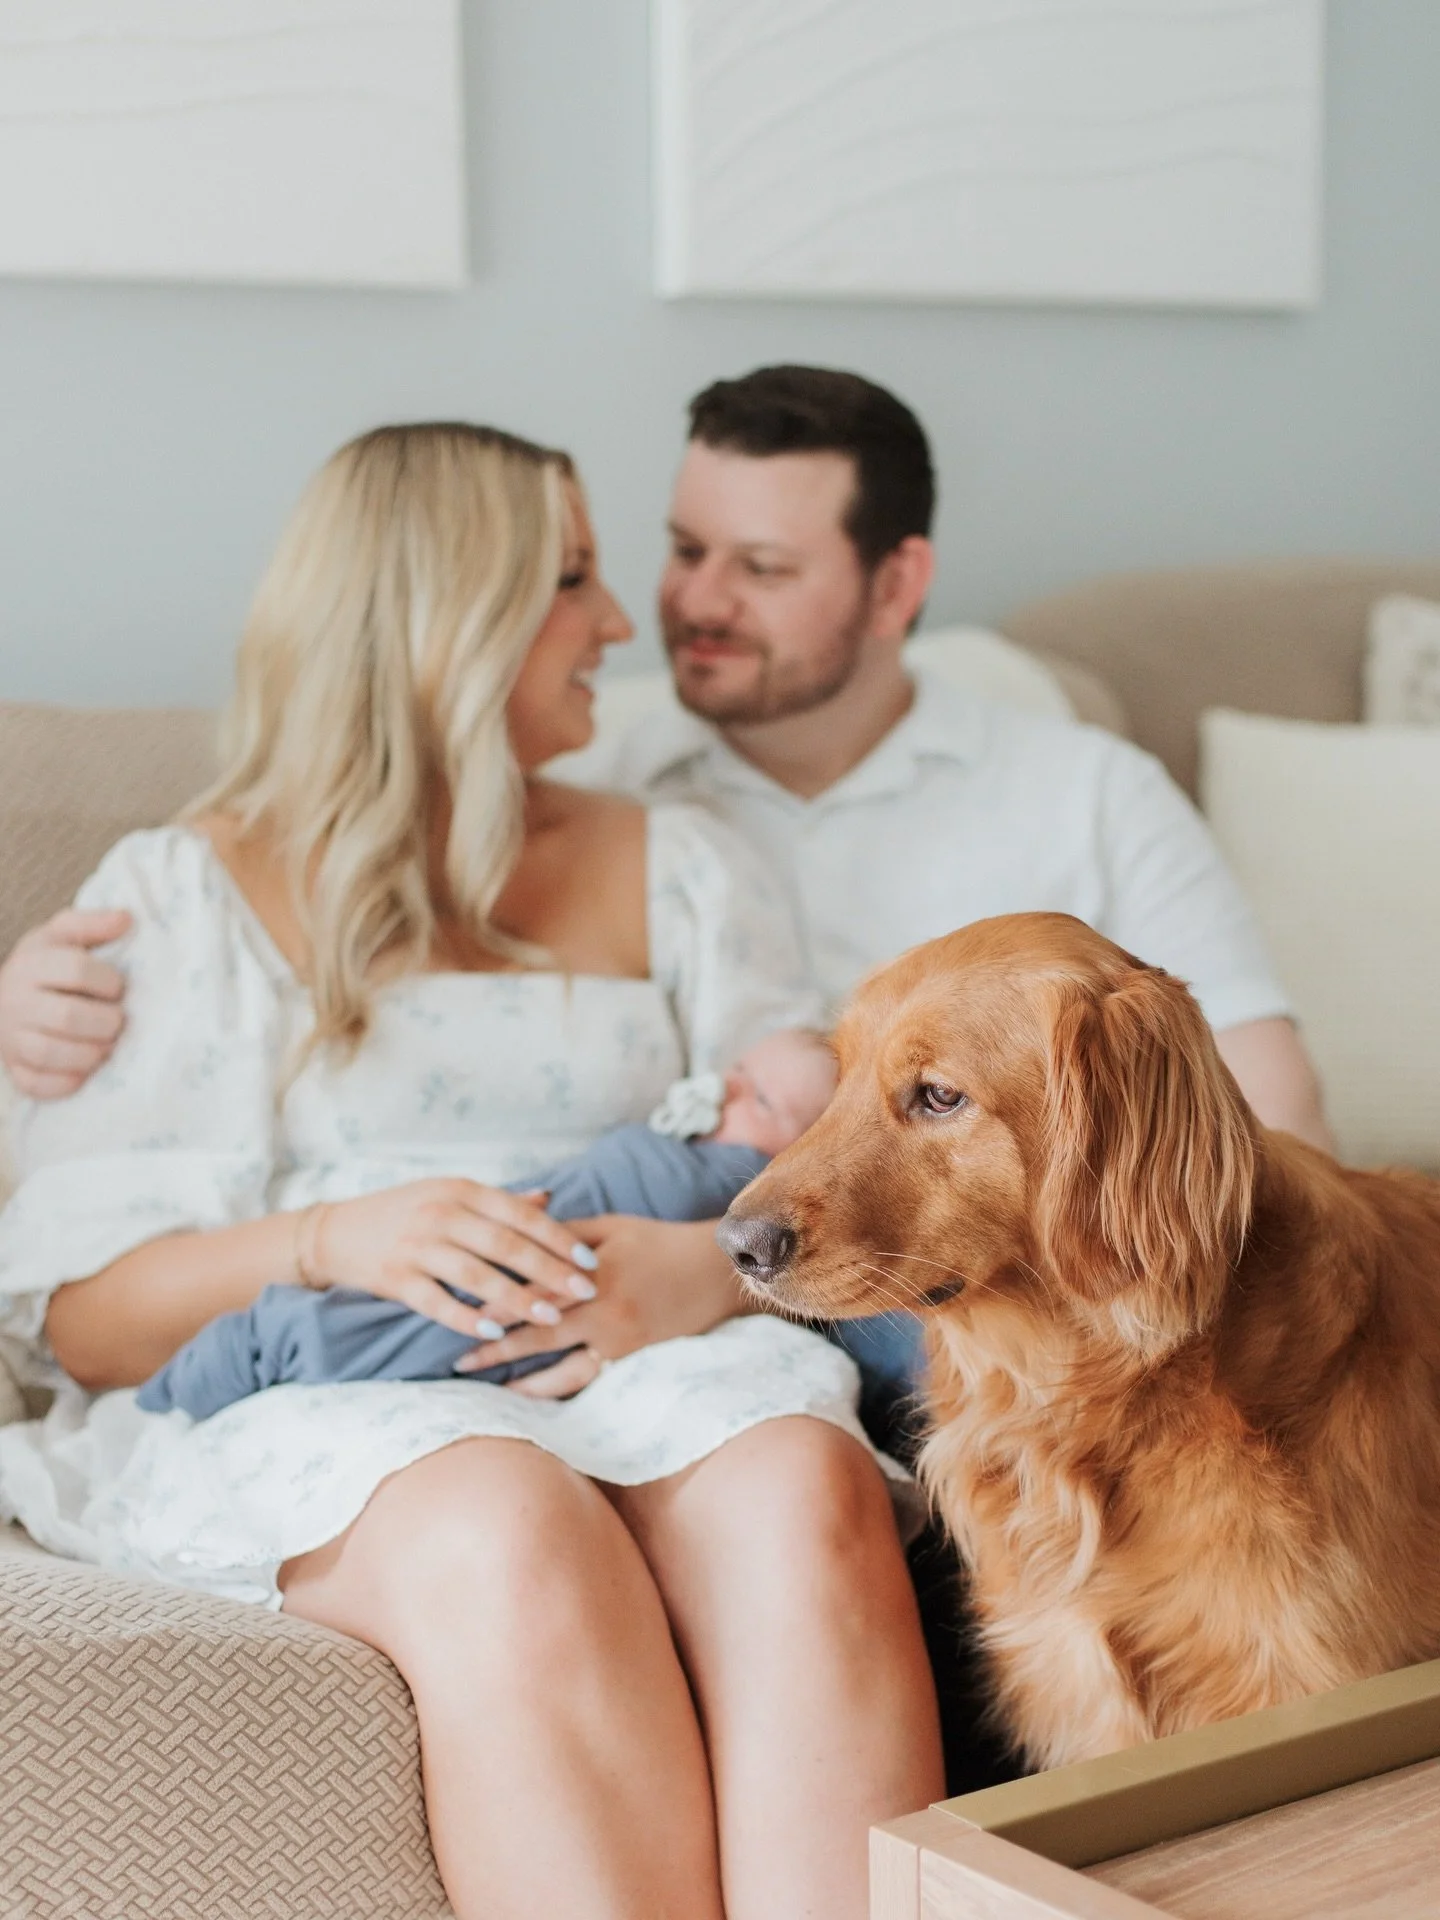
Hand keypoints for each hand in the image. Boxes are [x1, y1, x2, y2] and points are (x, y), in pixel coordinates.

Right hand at [0, 909, 131, 1097]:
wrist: (2, 997)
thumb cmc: (44, 965)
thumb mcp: (61, 935)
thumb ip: (91, 924)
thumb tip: (127, 919)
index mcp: (30, 964)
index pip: (76, 970)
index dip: (108, 981)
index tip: (118, 988)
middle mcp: (14, 1001)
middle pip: (67, 1017)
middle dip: (105, 1022)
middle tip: (118, 1021)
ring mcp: (10, 1038)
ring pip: (50, 1053)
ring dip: (90, 1053)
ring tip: (107, 1045)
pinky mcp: (13, 1069)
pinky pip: (35, 1085)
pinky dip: (65, 1082)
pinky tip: (85, 1071)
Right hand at [312, 1179, 600, 1339]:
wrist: (337, 1232)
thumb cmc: (405, 1212)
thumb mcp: (450, 1194)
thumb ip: (499, 1201)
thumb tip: (549, 1200)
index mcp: (461, 1191)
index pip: (520, 1214)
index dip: (558, 1238)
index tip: (590, 1261)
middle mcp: (440, 1213)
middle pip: (505, 1245)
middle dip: (550, 1270)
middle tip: (585, 1292)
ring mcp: (415, 1246)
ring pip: (476, 1275)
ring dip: (516, 1298)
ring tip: (550, 1317)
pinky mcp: (394, 1277)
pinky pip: (436, 1301)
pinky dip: (465, 1316)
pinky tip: (492, 1331)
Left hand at [457, 1214, 744, 1397]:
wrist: (713, 1271)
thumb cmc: (658, 1241)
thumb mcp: (611, 1226)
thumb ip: (563, 1235)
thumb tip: (515, 1238)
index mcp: (591, 1268)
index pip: (532, 1285)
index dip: (494, 1298)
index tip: (460, 1305)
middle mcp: (601, 1305)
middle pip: (537, 1329)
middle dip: (495, 1344)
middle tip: (459, 1359)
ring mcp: (616, 1336)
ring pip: (557, 1365)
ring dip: (518, 1375)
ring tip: (489, 1385)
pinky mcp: (630, 1357)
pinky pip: (584, 1379)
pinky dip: (553, 1389)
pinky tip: (527, 1394)